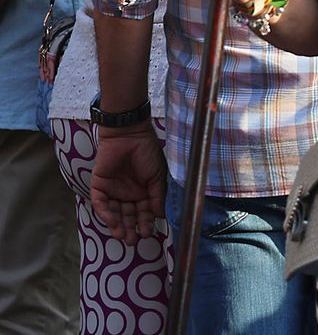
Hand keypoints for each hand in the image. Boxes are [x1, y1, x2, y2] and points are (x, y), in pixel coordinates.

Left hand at [90, 123, 166, 244]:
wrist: (130, 135)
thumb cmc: (147, 153)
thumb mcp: (157, 176)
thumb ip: (157, 196)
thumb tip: (160, 216)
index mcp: (142, 191)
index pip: (143, 212)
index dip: (146, 223)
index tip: (148, 233)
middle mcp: (127, 194)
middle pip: (128, 216)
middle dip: (130, 228)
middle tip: (133, 241)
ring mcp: (112, 190)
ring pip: (114, 212)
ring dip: (117, 225)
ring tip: (123, 236)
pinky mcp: (99, 186)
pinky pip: (101, 203)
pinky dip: (106, 213)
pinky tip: (112, 222)